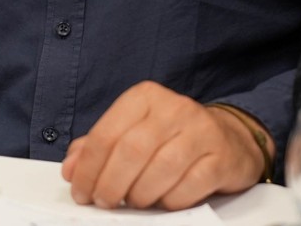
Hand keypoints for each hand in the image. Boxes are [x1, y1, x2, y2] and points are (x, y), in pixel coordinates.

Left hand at [61, 81, 265, 209]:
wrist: (230, 138)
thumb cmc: (171, 137)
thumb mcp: (132, 131)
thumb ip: (99, 148)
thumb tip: (71, 170)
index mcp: (144, 97)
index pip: (106, 134)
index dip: (88, 168)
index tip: (81, 192)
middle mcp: (173, 108)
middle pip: (131, 151)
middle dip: (110, 184)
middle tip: (103, 202)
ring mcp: (201, 132)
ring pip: (160, 169)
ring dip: (139, 194)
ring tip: (133, 202)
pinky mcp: (222, 158)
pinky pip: (189, 186)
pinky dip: (170, 200)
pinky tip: (162, 202)